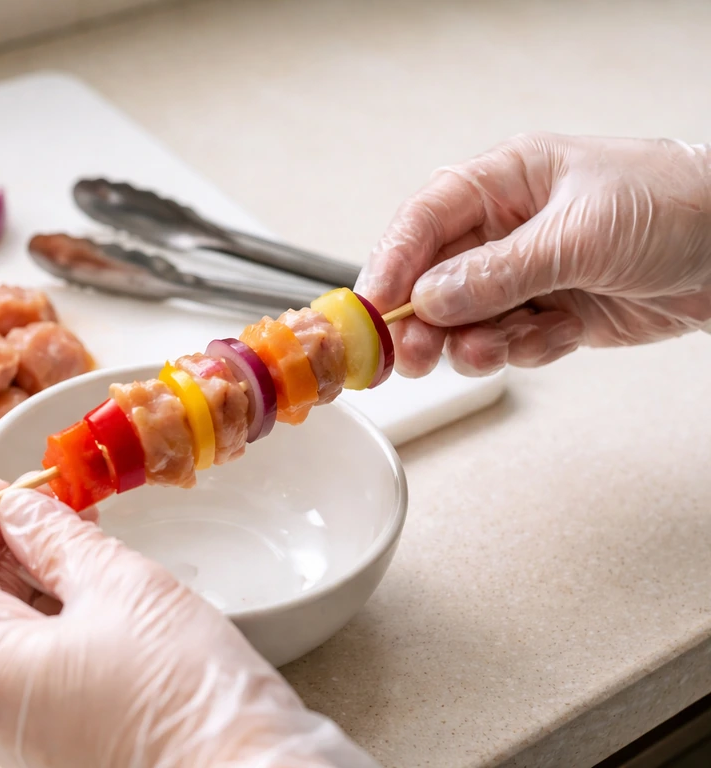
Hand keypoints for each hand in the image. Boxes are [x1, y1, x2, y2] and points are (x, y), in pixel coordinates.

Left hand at [0, 479, 379, 767]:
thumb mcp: (116, 583)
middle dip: (11, 544)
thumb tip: (23, 510)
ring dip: (36, 576)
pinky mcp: (53, 737)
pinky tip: (92, 585)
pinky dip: (54, 616)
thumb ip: (55, 537)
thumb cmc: (179, 688)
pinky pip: (33, 662)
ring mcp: (17, 730)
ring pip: (5, 631)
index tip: (16, 487)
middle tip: (57, 504)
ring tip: (82, 537)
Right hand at [357, 133, 710, 376]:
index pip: (426, 220)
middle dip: (424, 319)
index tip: (372, 307)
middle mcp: (507, 229)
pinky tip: (550, 337)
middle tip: (414, 354)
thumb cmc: (674, 204)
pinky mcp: (551, 312)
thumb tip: (432, 298)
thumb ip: (500, 271)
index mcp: (506, 182)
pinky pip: (512, 341)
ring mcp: (528, 273)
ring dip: (473, 342)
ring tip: (486, 350)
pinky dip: (524, 349)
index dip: (392, 263)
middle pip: (436, 278)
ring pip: (468, 319)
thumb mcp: (580, 235)